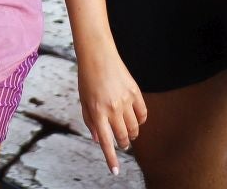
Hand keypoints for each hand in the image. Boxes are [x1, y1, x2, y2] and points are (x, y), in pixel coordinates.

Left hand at [77, 45, 146, 174]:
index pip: (106, 142)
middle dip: (123, 144)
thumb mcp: (84, 101)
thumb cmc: (87, 78)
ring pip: (134, 128)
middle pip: (123, 137)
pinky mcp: (135, 93)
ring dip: (132, 134)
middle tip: (122, 144)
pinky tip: (136, 120)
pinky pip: (143, 114)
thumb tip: (100, 140)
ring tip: (127, 132)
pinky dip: (141, 121)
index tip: (116, 171)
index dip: (111, 159)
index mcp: (97, 112)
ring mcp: (125, 101)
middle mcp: (112, 108)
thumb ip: (91, 122)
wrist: (97, 55)